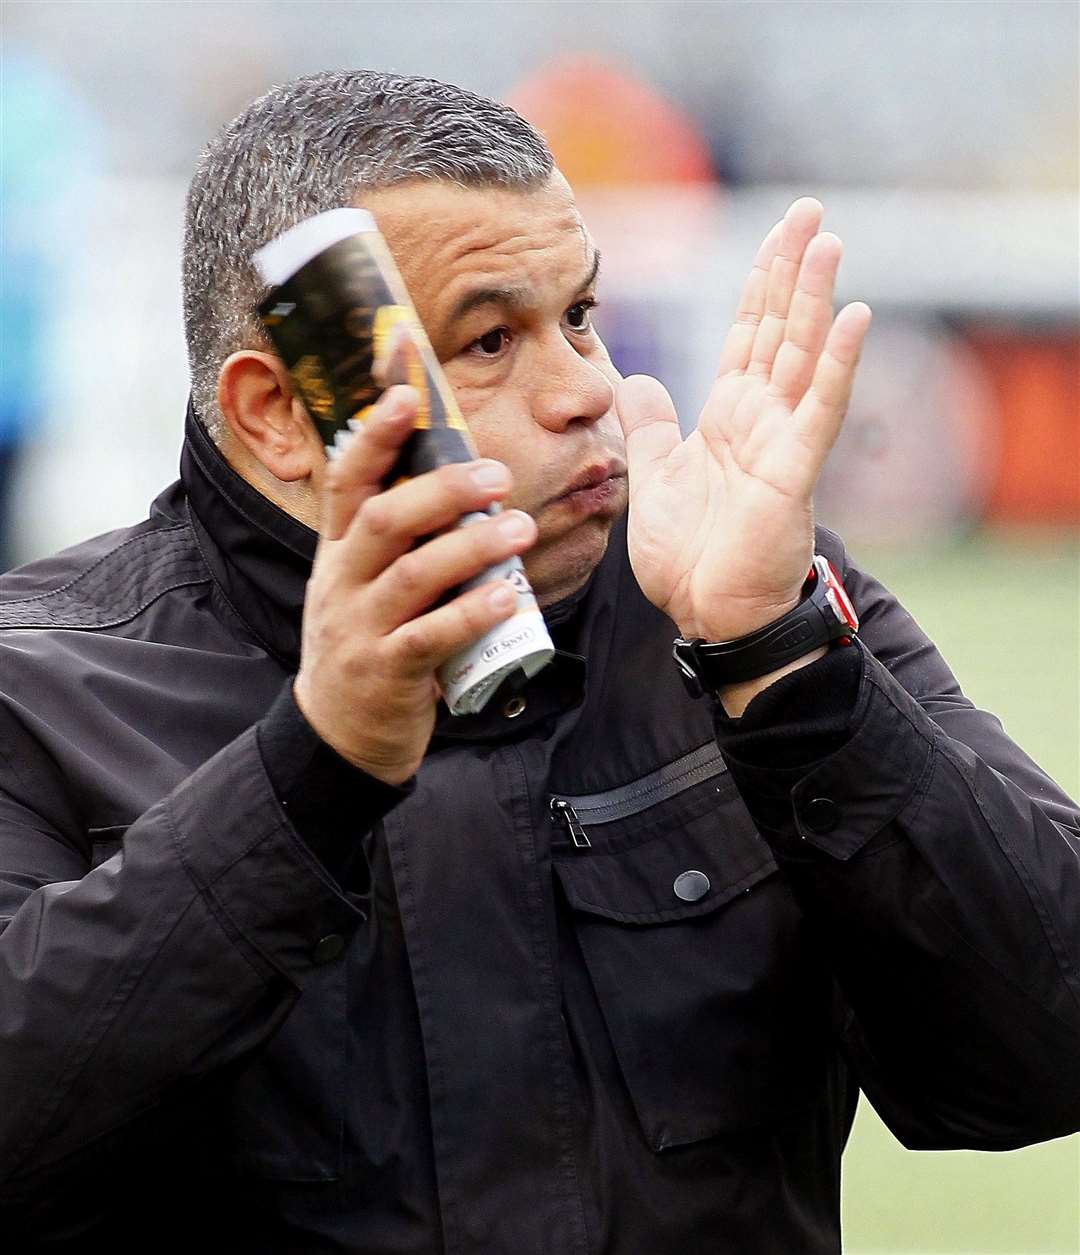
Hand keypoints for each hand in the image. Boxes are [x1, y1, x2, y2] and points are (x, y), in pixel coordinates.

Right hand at [293, 386, 536, 784]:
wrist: (339, 733)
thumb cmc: (368, 642)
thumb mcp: (365, 582)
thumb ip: (401, 537)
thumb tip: (458, 477)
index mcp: (337, 550)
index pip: (347, 479)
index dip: (375, 434)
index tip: (406, 393)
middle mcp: (341, 581)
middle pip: (382, 518)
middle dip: (440, 490)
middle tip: (497, 475)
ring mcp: (359, 627)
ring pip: (411, 574)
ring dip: (470, 547)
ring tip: (520, 530)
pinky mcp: (386, 672)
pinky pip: (429, 636)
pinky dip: (470, 614)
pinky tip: (508, 597)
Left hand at [615, 198, 871, 642]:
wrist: (707, 615)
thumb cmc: (689, 557)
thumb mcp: (653, 478)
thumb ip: (650, 428)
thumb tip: (638, 380)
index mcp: (727, 417)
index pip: (746, 335)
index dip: (760, 284)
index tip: (777, 235)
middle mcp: (761, 419)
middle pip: (778, 330)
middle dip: (791, 271)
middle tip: (809, 212)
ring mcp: (782, 442)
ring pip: (802, 356)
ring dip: (815, 299)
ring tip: (827, 242)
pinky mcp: (794, 471)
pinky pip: (819, 410)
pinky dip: (837, 365)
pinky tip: (853, 318)